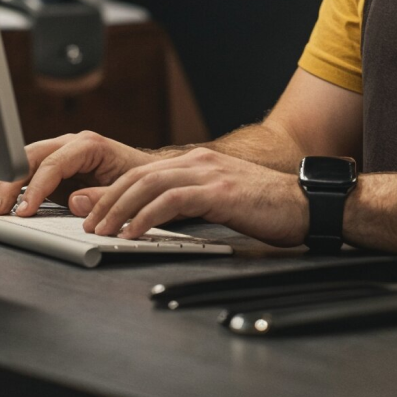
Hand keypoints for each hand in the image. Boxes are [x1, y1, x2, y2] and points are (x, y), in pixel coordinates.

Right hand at [0, 130, 155, 215]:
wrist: (145, 176)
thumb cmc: (137, 180)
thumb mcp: (125, 189)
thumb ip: (101, 196)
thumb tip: (74, 201)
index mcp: (88, 146)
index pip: (53, 163)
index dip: (36, 187)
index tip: (24, 209)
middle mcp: (70, 144)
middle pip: (30, 158)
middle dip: (10, 182)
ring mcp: (59, 153)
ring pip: (22, 162)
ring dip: (3, 182)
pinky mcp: (52, 167)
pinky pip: (25, 171)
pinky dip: (8, 183)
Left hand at [71, 147, 309, 245]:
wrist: (306, 203)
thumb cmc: (266, 208)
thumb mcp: (218, 202)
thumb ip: (185, 205)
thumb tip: (151, 219)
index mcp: (196, 163)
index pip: (142, 173)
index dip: (113, 193)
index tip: (95, 215)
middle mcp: (198, 162)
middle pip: (138, 176)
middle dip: (108, 201)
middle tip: (89, 225)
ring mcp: (208, 174)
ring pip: (148, 185)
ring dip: (119, 210)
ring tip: (102, 232)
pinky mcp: (219, 191)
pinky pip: (172, 201)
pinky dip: (146, 217)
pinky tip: (133, 233)